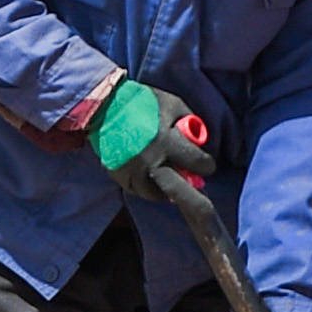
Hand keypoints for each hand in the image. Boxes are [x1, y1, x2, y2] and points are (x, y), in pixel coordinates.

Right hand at [89, 78, 210, 196]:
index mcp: (166, 140)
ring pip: (157, 195)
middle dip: (197, 203)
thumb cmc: (142, 102)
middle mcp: (151, 161)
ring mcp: (133, 171)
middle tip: (206, 209)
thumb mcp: (173, 105)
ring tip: (171, 182)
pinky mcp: (119, 176)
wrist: (104, 106)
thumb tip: (200, 143)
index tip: (207, 165)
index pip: (197, 162)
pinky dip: (147, 187)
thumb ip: (189, 124)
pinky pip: (138, 190)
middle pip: (180, 192)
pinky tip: (151, 178)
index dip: (207, 165)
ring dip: (168, 191)